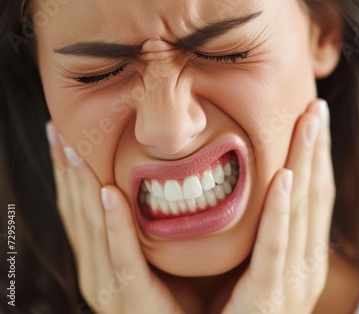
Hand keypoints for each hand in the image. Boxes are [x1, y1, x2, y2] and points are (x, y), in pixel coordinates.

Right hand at [46, 122, 184, 313]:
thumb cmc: (176, 297)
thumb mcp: (155, 256)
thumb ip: (147, 226)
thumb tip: (159, 184)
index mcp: (98, 259)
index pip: (78, 208)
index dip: (67, 172)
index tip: (63, 136)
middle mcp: (95, 270)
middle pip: (76, 210)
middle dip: (66, 169)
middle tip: (59, 128)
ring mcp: (108, 285)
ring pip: (91, 226)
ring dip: (82, 184)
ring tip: (74, 148)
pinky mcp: (132, 295)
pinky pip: (122, 254)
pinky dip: (115, 223)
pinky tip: (109, 193)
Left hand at [221, 99, 334, 313]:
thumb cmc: (236, 312)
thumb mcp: (252, 265)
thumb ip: (258, 233)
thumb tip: (253, 193)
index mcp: (302, 256)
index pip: (312, 195)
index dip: (314, 155)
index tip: (311, 116)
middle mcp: (307, 264)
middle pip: (315, 195)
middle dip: (317, 149)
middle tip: (317, 105)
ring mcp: (294, 282)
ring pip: (303, 211)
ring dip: (307, 164)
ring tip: (310, 122)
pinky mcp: (270, 297)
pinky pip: (276, 247)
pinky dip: (283, 212)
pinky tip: (286, 178)